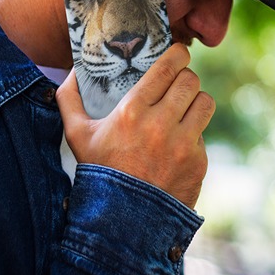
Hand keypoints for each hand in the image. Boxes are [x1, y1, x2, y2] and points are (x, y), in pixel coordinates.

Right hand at [56, 44, 213, 208]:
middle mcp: (161, 125)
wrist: (122, 222)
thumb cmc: (99, 172)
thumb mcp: (76, 135)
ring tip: (184, 107)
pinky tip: (177, 143)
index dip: (178, 54)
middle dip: (186, 77)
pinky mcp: (198, 162)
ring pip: (205, 102)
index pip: (168, 68)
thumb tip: (72, 72)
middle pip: (190, 81)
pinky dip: (193, 135)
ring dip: (195, 102)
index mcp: (132, 111)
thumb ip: (69, 100)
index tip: (179, 53)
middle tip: (179, 82)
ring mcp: (183, 144)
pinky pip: (203, 134)